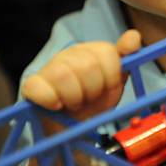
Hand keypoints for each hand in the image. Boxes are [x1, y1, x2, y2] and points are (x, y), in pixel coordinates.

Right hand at [21, 30, 141, 120]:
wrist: (72, 129)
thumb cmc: (95, 103)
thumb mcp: (115, 83)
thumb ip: (126, 58)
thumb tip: (134, 36)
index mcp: (92, 51)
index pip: (107, 52)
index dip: (110, 77)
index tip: (107, 89)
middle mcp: (70, 54)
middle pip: (87, 65)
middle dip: (93, 90)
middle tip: (90, 99)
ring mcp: (49, 67)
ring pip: (63, 74)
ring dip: (74, 97)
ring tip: (74, 104)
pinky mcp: (32, 85)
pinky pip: (38, 86)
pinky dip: (50, 99)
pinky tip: (57, 106)